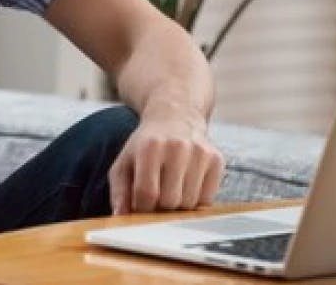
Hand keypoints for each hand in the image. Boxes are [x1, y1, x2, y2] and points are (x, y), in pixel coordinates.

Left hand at [108, 104, 223, 212]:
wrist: (175, 118)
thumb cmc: (145, 146)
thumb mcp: (124, 163)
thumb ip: (119, 191)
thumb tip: (120, 217)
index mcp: (150, 147)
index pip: (147, 193)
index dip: (142, 207)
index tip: (141, 205)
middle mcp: (177, 147)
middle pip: (170, 201)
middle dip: (160, 207)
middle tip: (157, 196)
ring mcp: (200, 152)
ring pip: (190, 203)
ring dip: (178, 205)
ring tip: (171, 188)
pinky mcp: (216, 160)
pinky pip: (207, 200)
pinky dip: (195, 201)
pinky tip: (186, 186)